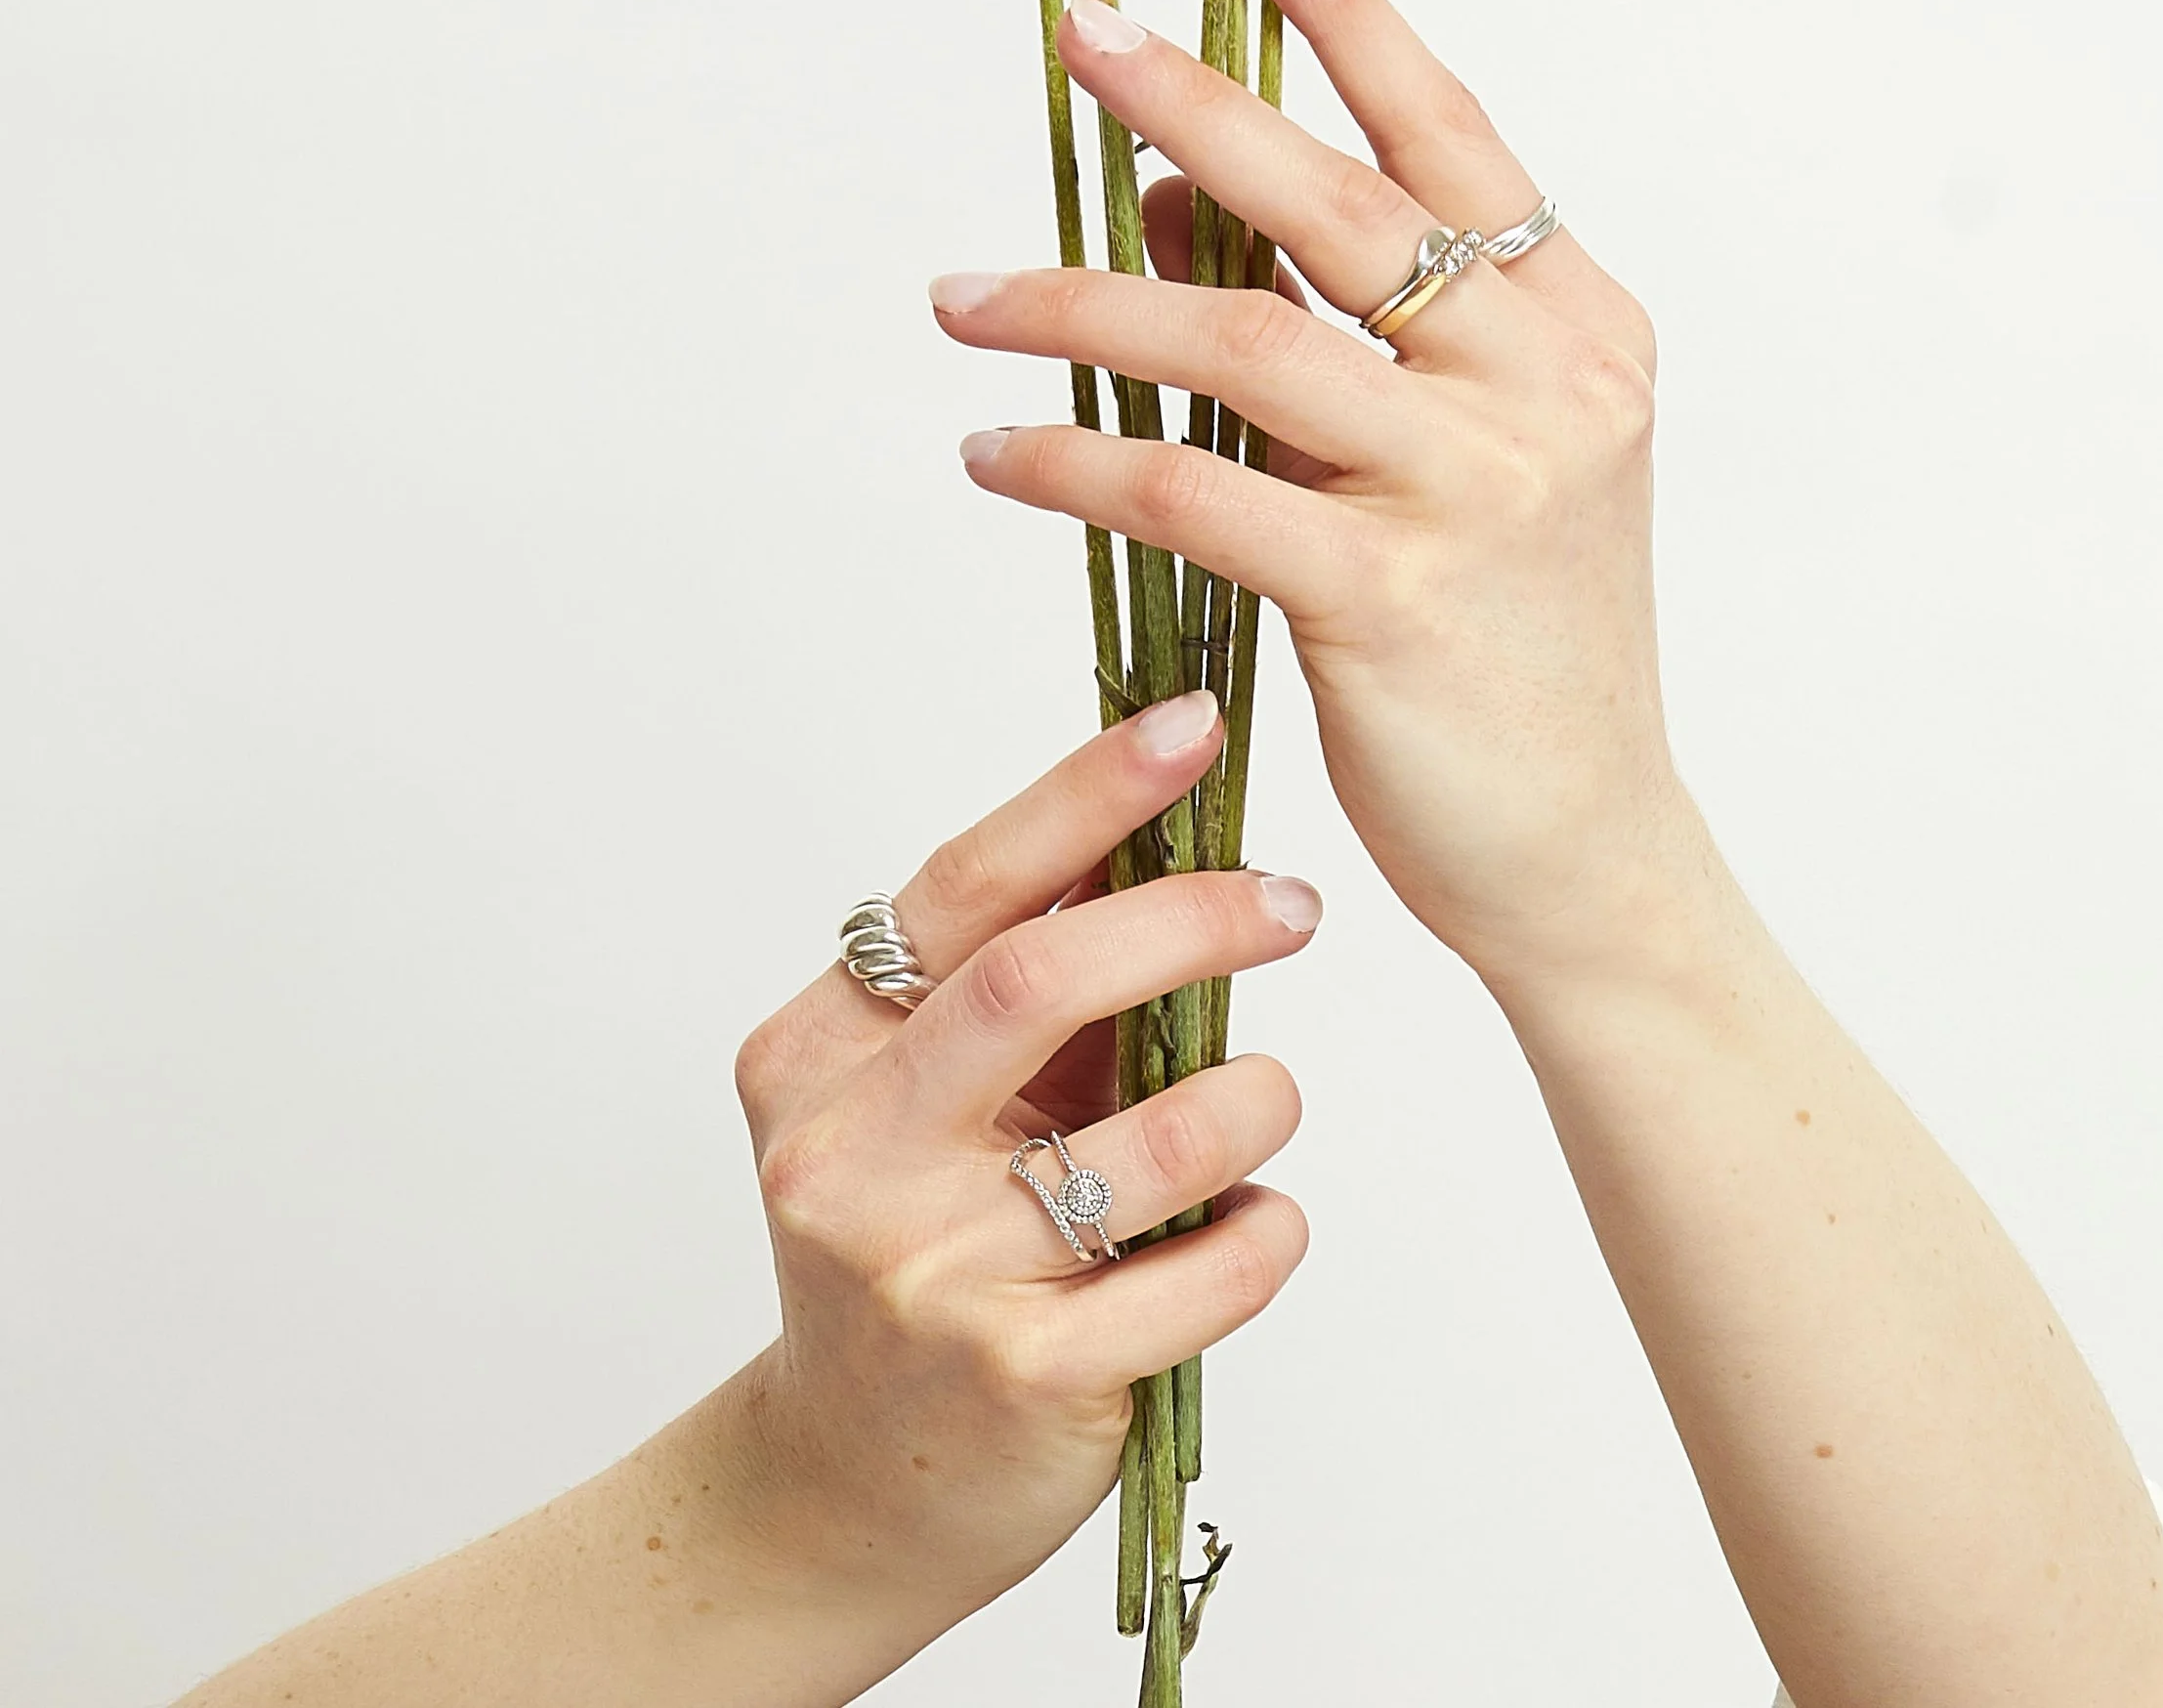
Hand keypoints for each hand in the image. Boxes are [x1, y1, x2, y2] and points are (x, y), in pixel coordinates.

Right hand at [726, 694, 1315, 1673]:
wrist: (848, 1490)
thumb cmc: (919, 1249)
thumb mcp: (930, 1100)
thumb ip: (1024, 977)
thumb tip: (1161, 813)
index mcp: (821, 1050)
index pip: (965, 887)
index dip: (1089, 794)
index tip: (1194, 723)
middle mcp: (850, 1153)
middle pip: (1040, 980)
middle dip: (1192, 918)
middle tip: (1290, 905)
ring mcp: (927, 1276)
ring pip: (1148, 1138)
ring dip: (1250, 1096)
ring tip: (1269, 1097)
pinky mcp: (1016, 1382)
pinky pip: (1196, 1277)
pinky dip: (1261, 1232)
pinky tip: (1258, 1222)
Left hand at [936, 0, 1684, 1007]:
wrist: (1591, 853)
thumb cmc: (1516, 640)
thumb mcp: (1462, 455)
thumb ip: (1337, 327)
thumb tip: (1169, 200)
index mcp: (1581, 327)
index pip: (1452, 135)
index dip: (1354, 19)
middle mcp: (1547, 385)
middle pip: (1340, 205)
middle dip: (1197, 103)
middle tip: (1082, 28)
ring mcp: (1477, 490)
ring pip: (1243, 343)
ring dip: (1082, 306)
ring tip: (961, 297)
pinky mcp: (1390, 602)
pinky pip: (1193, 495)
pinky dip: (1076, 461)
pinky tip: (995, 450)